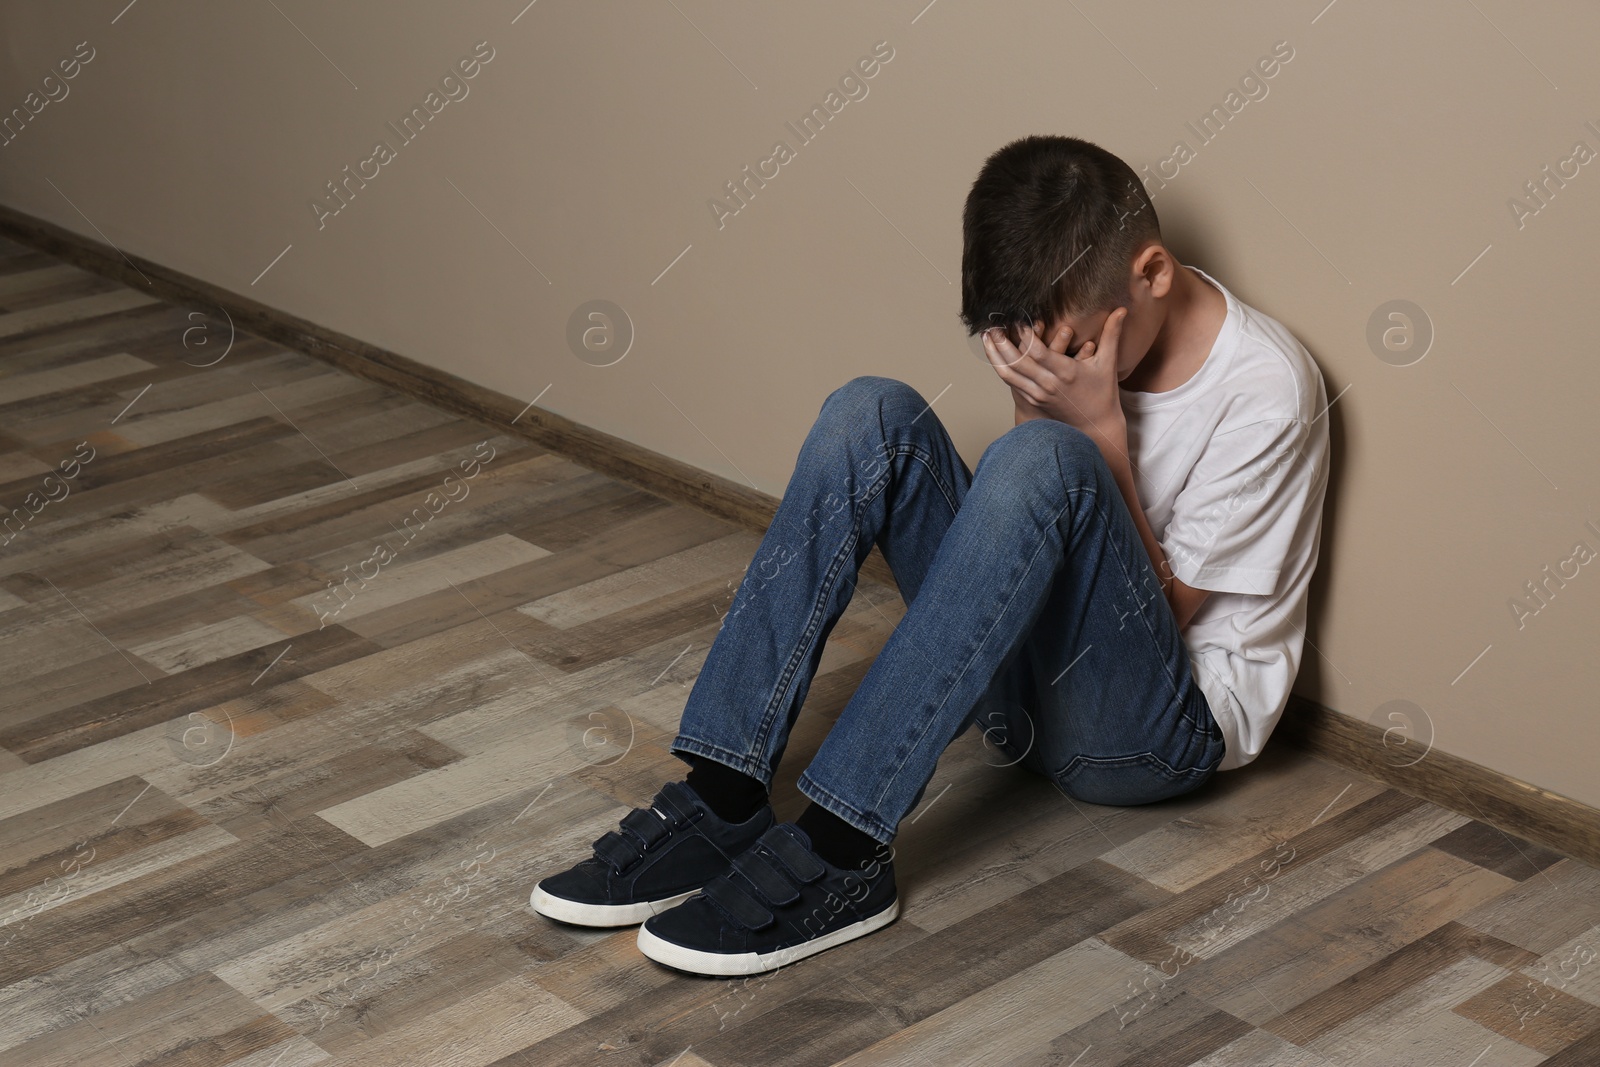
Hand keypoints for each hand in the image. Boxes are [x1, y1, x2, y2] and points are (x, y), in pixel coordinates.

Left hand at [983, 309, 1128, 445]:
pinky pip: (1011, 383)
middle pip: (1017, 362)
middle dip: (1002, 342)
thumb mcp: (1108, 363)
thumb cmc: (1103, 394)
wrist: (1096, 427)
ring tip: (986, 337)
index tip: (1016, 318)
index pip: (1038, 352)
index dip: (1024, 335)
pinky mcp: (1033, 401)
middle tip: (992, 324)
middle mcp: (1048, 384)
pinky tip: (995, 354)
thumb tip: (1122, 309)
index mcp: (1066, 372)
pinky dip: (1001, 367)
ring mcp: (1038, 394)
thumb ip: (1111, 335)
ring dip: (995, 355)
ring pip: (1009, 374)